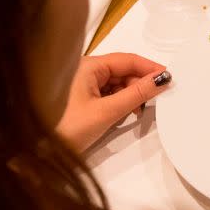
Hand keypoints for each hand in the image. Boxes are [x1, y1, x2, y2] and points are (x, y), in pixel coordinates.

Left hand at [56, 53, 170, 151]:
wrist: (40, 150)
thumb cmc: (68, 127)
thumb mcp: (107, 111)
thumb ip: (136, 95)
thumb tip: (161, 80)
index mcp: (88, 65)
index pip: (127, 60)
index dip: (149, 68)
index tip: (169, 77)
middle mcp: (85, 70)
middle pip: (123, 72)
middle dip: (140, 85)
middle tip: (156, 99)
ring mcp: (83, 84)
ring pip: (117, 84)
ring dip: (130, 96)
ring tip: (137, 111)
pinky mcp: (83, 98)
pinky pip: (109, 94)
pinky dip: (120, 102)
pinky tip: (125, 114)